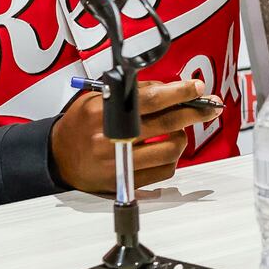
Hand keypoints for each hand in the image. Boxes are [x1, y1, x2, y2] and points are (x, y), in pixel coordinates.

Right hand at [51, 80, 222, 194]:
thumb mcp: (98, 99)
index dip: (179, 92)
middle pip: (168, 124)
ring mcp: (121, 162)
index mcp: (104, 113)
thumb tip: (169, 88)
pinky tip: (167, 148)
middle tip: (209, 106)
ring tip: (179, 130)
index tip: (196, 87)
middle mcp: (113, 138)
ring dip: (183, 137)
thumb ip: (133, 93)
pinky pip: (165, 170)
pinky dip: (172, 157)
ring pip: (172, 149)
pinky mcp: (127, 181)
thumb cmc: (81, 125)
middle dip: (195, 112)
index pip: (151, 99)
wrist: (58, 157)